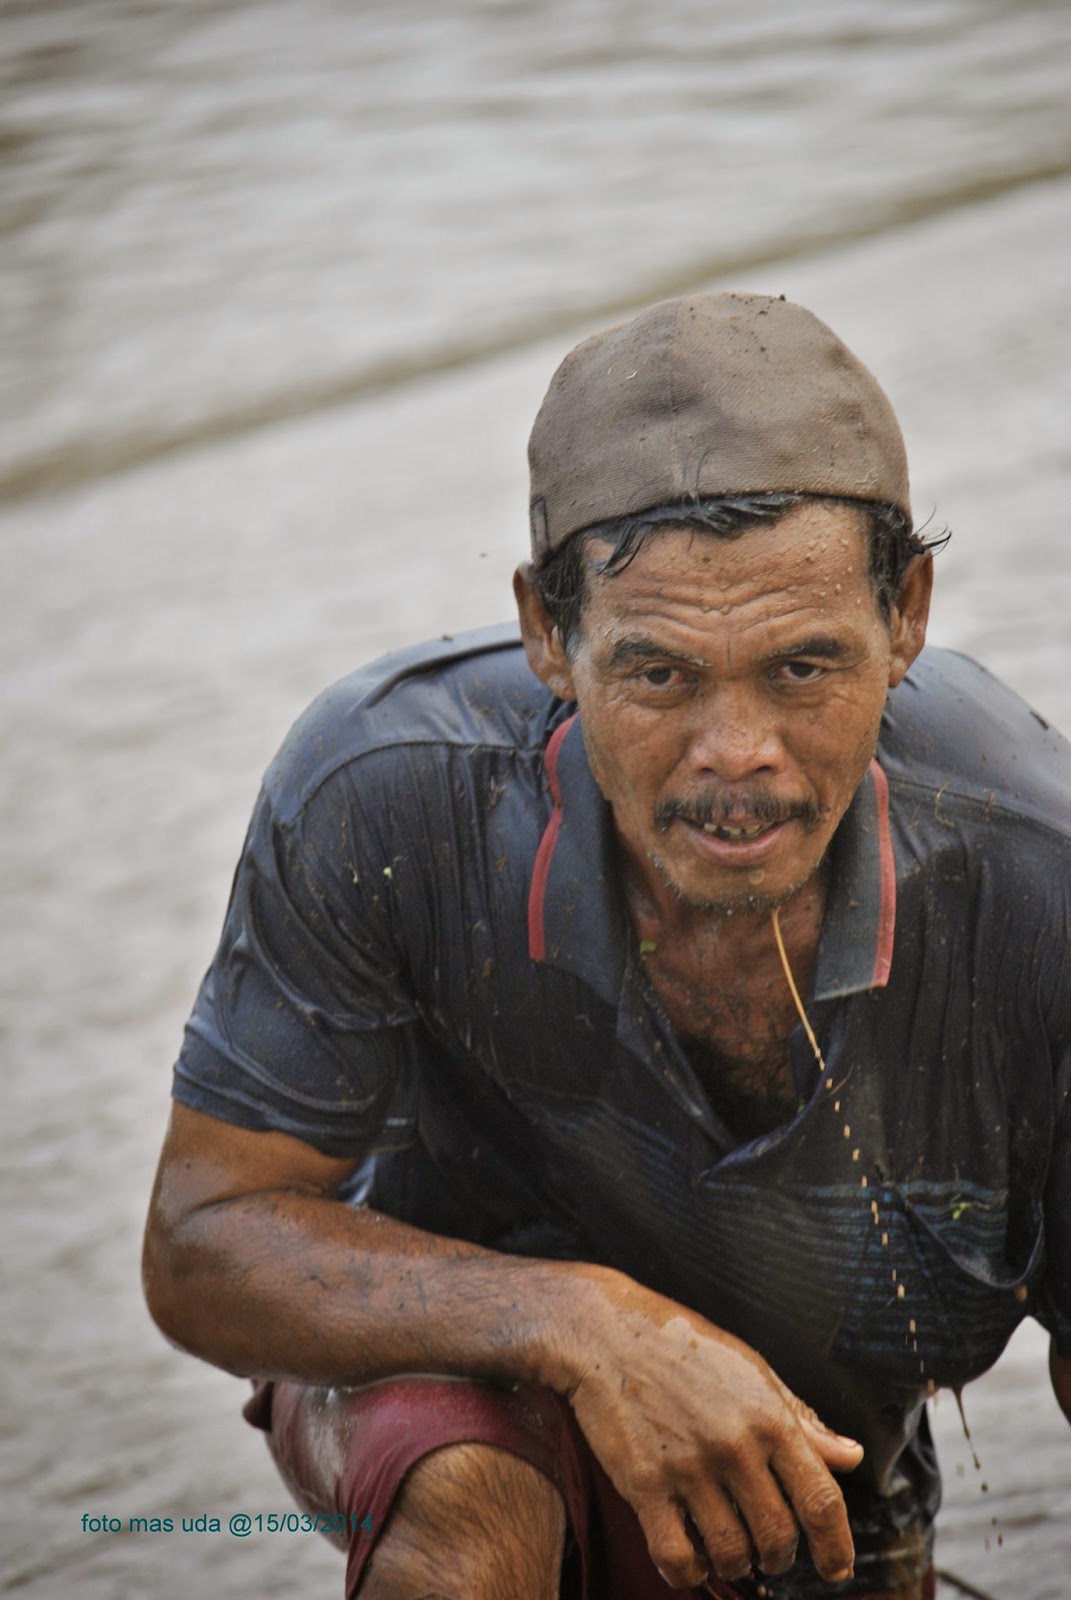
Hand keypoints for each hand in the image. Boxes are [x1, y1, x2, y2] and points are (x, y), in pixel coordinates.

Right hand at [566, 1275, 862, 1589]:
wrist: (606, 1330)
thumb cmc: (685, 1346)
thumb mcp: (753, 1370)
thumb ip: (801, 1420)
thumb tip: (851, 1457)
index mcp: (769, 1417)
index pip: (821, 1500)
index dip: (837, 1546)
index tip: (836, 1569)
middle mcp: (734, 1445)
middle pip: (778, 1537)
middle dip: (780, 1558)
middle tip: (770, 1554)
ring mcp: (688, 1467)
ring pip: (731, 1554)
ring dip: (737, 1566)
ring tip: (731, 1554)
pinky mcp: (643, 1484)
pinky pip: (677, 1556)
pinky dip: (689, 1573)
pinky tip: (691, 1560)